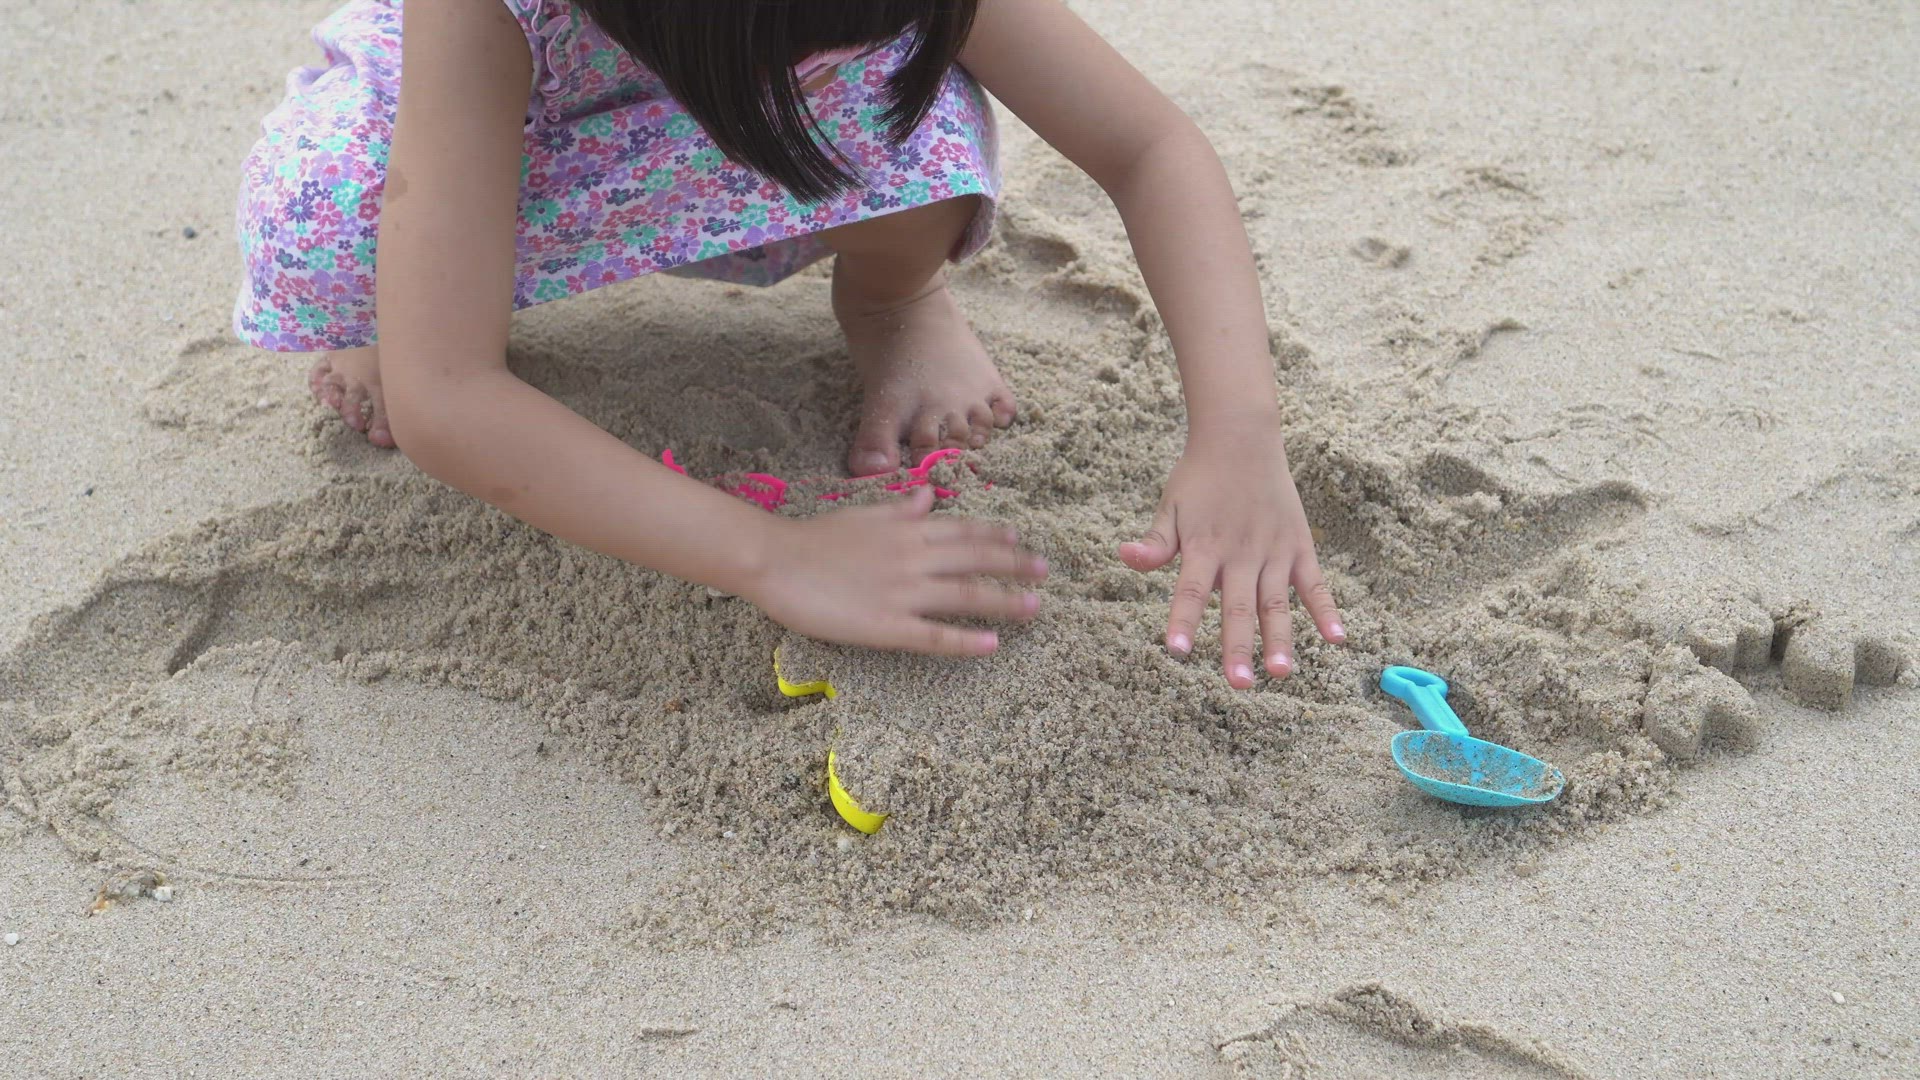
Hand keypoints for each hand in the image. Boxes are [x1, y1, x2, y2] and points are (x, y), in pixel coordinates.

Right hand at [745, 486, 1048, 654]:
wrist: (776, 560)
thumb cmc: (814, 537)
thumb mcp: (863, 514)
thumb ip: (900, 508)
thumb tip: (930, 496)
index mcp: (906, 530)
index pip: (962, 531)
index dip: (994, 536)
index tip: (1019, 539)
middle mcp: (913, 557)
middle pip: (975, 560)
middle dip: (1014, 565)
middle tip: (1044, 571)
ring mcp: (902, 592)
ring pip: (964, 595)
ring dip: (1003, 600)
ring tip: (1033, 607)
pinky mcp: (886, 625)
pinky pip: (934, 635)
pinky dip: (966, 640)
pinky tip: (992, 644)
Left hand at [1118, 415, 1344, 686]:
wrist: (1241, 439)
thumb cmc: (1199, 479)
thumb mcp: (1170, 507)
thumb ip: (1155, 542)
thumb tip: (1123, 556)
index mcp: (1204, 546)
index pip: (1192, 590)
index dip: (1184, 620)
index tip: (1177, 651)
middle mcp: (1241, 553)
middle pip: (1239, 606)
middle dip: (1238, 647)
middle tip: (1237, 684)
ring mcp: (1274, 552)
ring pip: (1277, 603)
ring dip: (1280, 639)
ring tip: (1281, 672)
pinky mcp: (1299, 548)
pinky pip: (1315, 584)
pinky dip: (1326, 610)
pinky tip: (1337, 639)